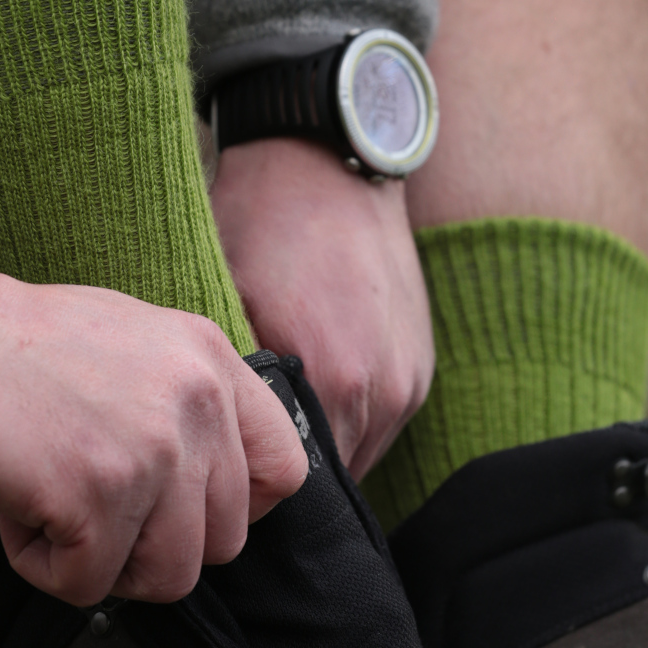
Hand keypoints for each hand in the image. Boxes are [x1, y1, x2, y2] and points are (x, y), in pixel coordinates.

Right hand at [0, 196, 307, 605]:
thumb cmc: (26, 341)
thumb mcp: (144, 344)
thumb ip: (192, 406)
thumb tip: (209, 492)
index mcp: (215, 360)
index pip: (286, 471)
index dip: (236, 508)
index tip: (179, 503)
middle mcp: (200, 401)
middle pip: (224, 542)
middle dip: (155, 544)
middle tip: (95, 508)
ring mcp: (154, 445)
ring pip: (170, 577)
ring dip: (106, 561)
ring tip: (58, 503)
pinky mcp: (96, 488)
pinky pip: (89, 584)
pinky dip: (44, 562)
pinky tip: (19, 503)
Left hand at [210, 139, 433, 478]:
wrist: (326, 161)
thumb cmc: (264, 224)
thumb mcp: (227, 302)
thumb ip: (240, 386)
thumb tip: (224, 444)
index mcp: (335, 379)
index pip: (300, 483)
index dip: (262, 486)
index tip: (233, 479)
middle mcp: (386, 388)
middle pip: (337, 472)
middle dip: (296, 472)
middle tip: (253, 453)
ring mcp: (412, 374)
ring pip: (364, 447)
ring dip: (328, 443)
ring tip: (286, 416)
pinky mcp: (424, 358)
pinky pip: (386, 415)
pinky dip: (354, 415)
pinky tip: (320, 384)